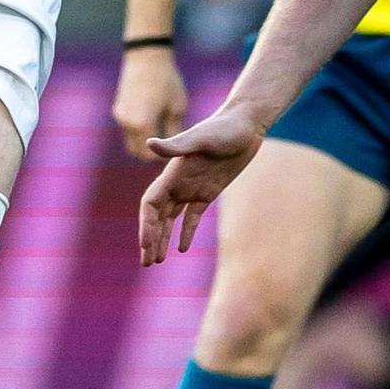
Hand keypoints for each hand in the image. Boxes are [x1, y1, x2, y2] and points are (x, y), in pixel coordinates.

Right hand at [112, 49, 187, 160]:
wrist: (146, 56)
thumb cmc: (167, 80)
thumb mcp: (177, 107)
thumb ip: (174, 131)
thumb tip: (174, 148)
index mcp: (142, 124)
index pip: (149, 155)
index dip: (162, 158)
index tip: (176, 152)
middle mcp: (127, 123)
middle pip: (137, 152)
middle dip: (151, 153)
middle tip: (169, 145)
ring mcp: (120, 116)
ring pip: (130, 141)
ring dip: (143, 141)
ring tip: (162, 132)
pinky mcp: (118, 108)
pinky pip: (128, 128)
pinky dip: (138, 130)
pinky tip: (154, 119)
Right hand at [137, 108, 269, 265]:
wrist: (245, 125)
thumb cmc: (223, 128)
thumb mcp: (201, 138)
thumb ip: (175, 146)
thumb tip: (149, 143)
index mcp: (172, 173)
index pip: (150, 204)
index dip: (145, 224)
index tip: (145, 244)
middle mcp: (178, 183)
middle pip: (157, 216)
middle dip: (150, 238)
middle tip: (146, 263)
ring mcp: (192, 188)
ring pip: (171, 219)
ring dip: (162, 238)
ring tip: (157, 261)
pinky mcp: (208, 192)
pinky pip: (192, 217)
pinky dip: (185, 232)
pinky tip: (181, 249)